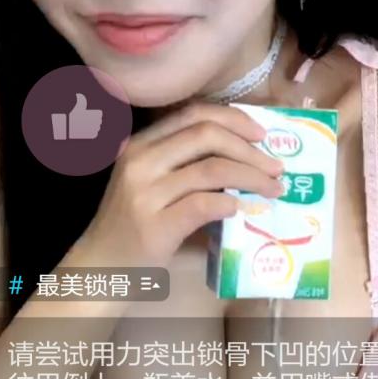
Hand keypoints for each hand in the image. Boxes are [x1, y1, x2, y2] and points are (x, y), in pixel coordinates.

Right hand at [76, 101, 284, 266]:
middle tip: (276, 166)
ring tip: (273, 189)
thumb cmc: (134, 223)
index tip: (262, 134)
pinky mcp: (154, 226)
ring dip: (252, 178)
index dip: (234, 119)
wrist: (101, 265)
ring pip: (212, 169)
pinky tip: (240, 209)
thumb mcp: (151, 181)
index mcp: (141, 143)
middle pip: (206, 134)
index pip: (194, 113)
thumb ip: (187, 163)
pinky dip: (229, 203)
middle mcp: (140, 160)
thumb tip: (249, 156)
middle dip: (250, 148)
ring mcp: (144, 193)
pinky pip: (203, 205)